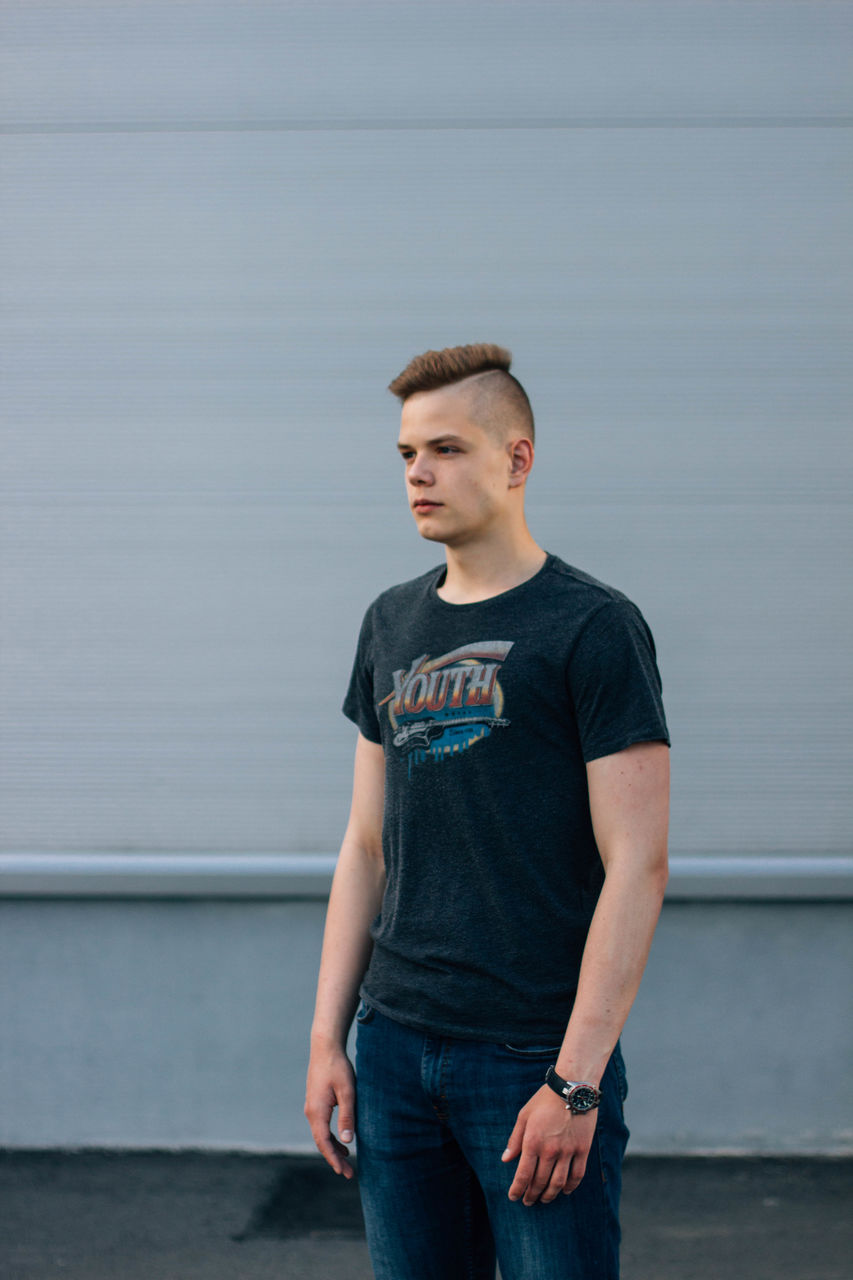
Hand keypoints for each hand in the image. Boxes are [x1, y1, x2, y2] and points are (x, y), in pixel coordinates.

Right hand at [304, 1043, 356, 1178]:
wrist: (325, 1047)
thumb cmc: (338, 1067)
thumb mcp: (347, 1091)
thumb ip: (347, 1116)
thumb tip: (348, 1140)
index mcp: (317, 1111)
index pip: (324, 1143)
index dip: (333, 1159)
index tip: (343, 1172)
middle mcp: (311, 1112)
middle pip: (321, 1142)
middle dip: (334, 1159)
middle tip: (348, 1174)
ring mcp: (312, 1107)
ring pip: (321, 1135)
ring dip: (333, 1149)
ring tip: (347, 1161)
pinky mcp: (316, 1102)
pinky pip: (322, 1126)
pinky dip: (331, 1137)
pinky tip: (343, 1140)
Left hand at [501, 1084, 596, 1205]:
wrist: (572, 1088)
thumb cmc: (544, 1100)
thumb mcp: (524, 1115)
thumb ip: (515, 1139)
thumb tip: (505, 1159)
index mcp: (532, 1141)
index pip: (523, 1175)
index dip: (517, 1189)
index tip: (514, 1197)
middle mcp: (550, 1150)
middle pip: (540, 1182)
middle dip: (532, 1195)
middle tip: (528, 1201)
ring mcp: (568, 1151)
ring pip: (558, 1183)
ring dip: (550, 1195)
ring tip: (544, 1200)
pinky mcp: (583, 1150)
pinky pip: (577, 1175)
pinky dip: (570, 1187)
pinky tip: (565, 1191)